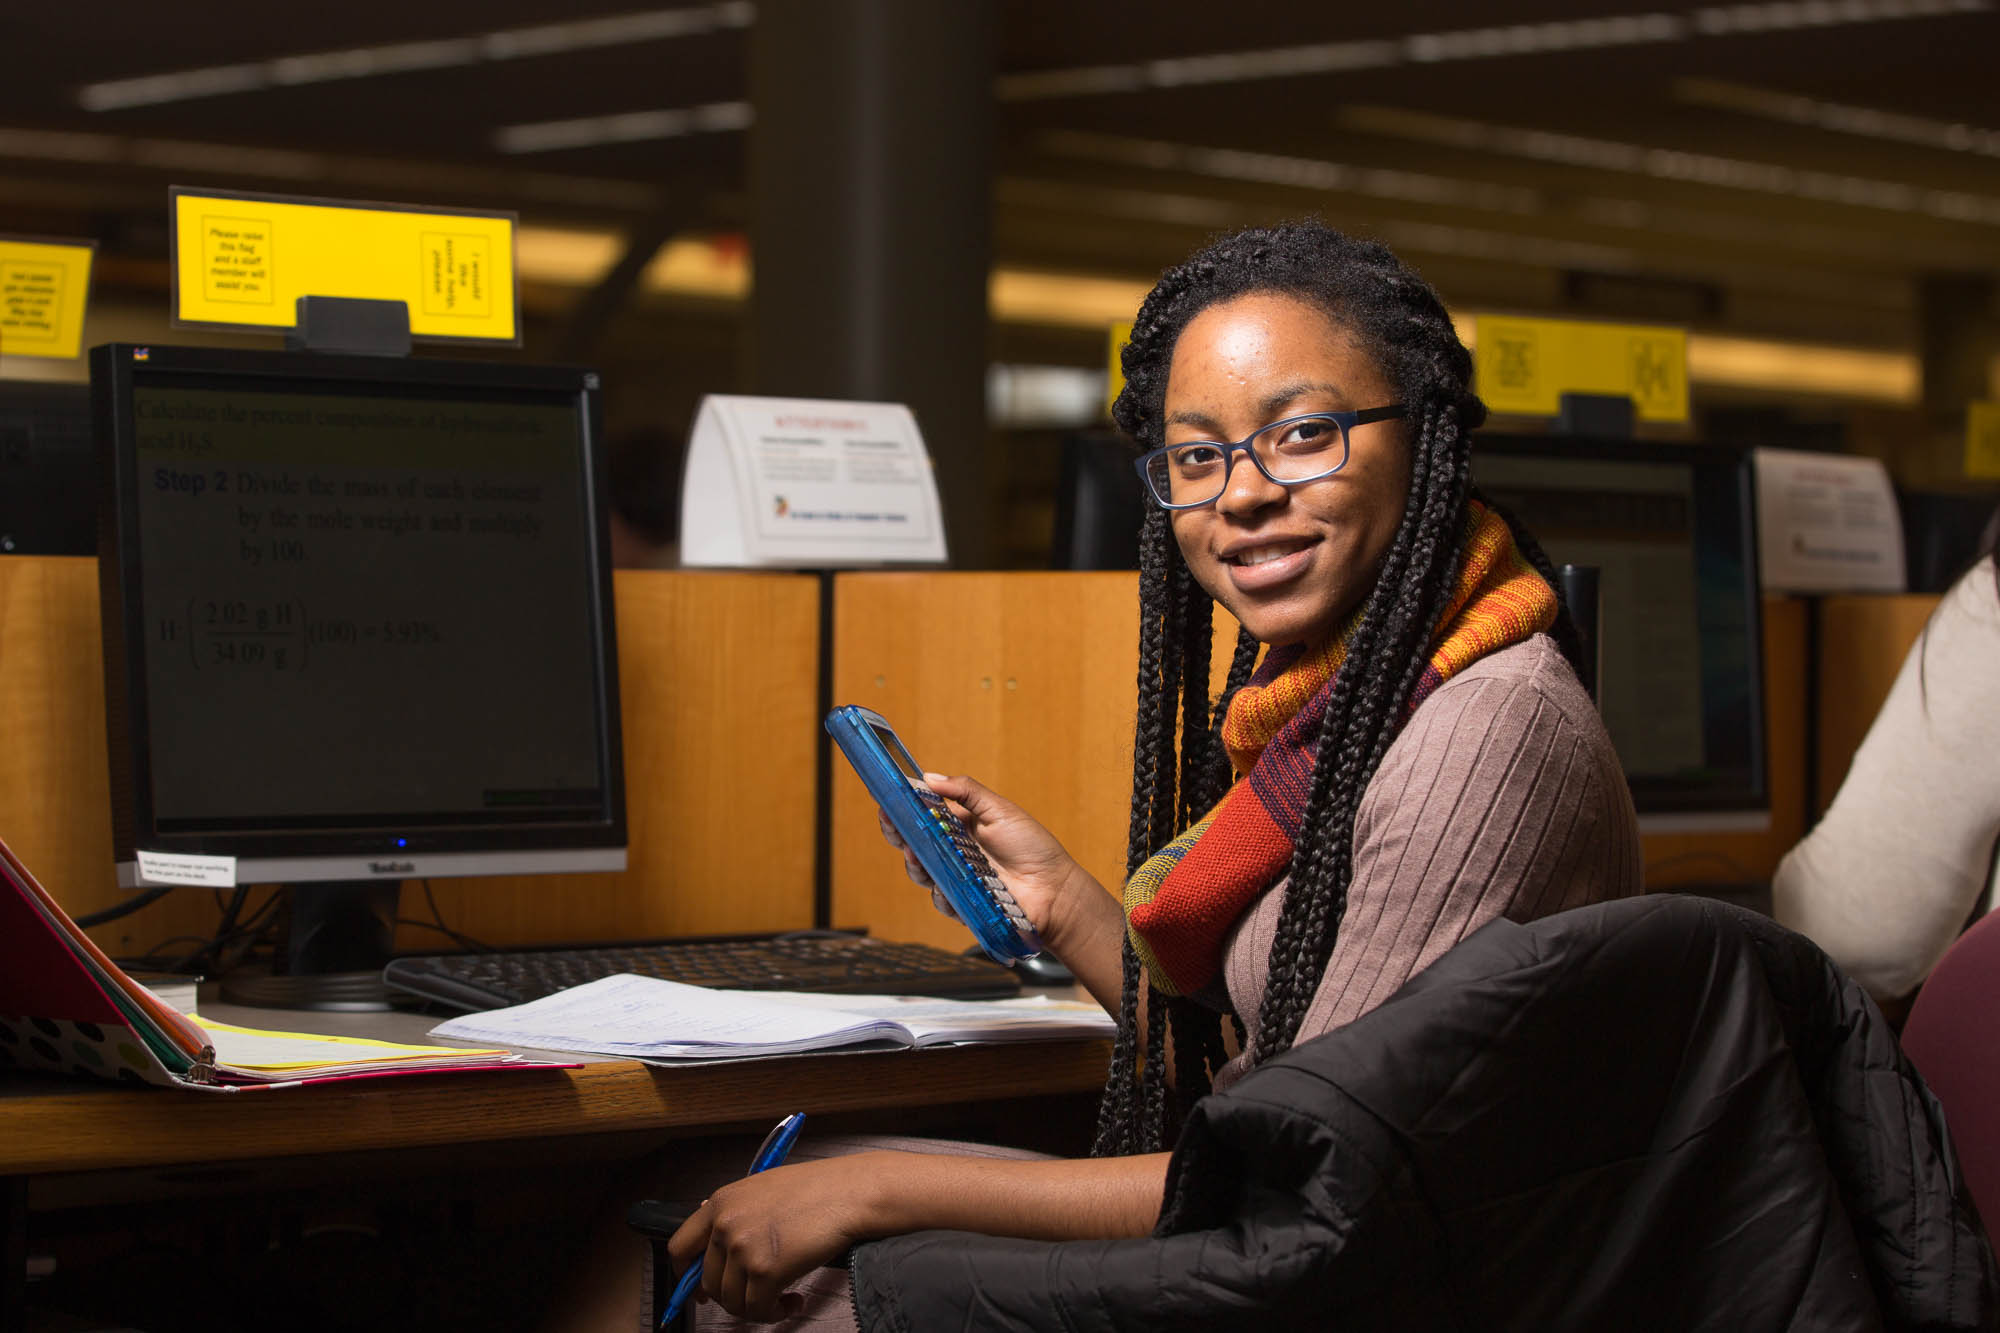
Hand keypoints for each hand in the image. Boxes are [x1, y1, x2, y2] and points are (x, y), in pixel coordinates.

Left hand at [667, 1155, 881, 1322]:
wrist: (847, 1193)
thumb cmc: (815, 1190)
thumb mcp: (762, 1189)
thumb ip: (734, 1213)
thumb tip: (714, 1238)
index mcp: (721, 1202)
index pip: (680, 1247)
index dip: (687, 1275)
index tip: (700, 1288)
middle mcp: (725, 1225)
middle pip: (708, 1282)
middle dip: (731, 1296)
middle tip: (755, 1295)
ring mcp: (743, 1248)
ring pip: (732, 1301)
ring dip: (755, 1307)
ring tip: (780, 1299)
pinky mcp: (766, 1270)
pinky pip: (757, 1310)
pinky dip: (774, 1313)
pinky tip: (792, 1301)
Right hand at [878, 774, 1091, 946]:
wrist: (1054, 891)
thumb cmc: (1033, 847)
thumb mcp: (1000, 810)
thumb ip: (965, 792)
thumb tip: (929, 777)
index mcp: (960, 824)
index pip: (923, 813)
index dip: (902, 808)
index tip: (887, 800)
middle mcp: (954, 850)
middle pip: (913, 843)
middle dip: (898, 834)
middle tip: (893, 825)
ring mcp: (956, 877)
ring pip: (921, 872)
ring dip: (914, 863)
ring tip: (915, 855)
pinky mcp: (961, 902)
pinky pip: (941, 899)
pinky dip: (941, 893)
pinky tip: (947, 886)